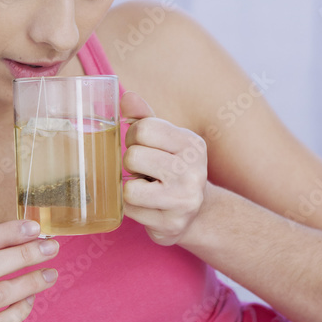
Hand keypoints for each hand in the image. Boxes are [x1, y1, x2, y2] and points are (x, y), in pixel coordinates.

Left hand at [121, 90, 208, 246]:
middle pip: (132, 157)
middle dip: (131, 164)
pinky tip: (147, 206)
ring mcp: (183, 200)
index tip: (143, 146)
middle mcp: (193, 171)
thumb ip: (144, 117)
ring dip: (129, 188)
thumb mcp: (165, 139)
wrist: (196, 213)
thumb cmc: (172, 168)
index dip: (134, 137)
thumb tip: (126, 97)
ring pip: (129, 188)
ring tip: (145, 188)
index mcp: (192, 144)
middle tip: (144, 170)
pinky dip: (131, 208)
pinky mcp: (171, 225)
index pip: (143, 128)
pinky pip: (129, 211)